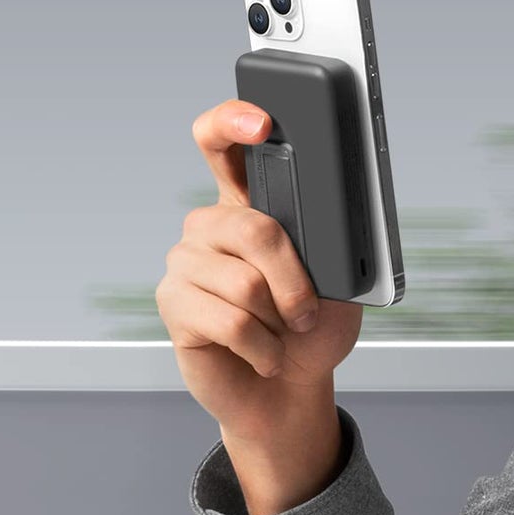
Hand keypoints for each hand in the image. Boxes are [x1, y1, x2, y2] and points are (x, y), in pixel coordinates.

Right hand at [156, 100, 363, 511]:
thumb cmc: (312, 333)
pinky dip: (261, 347)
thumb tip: (331, 223)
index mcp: (247, 203)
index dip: (234, 122)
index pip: (221, 142)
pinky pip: (228, 319)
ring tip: (278, 336)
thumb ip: (329, 244)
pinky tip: (260, 354)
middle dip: (292, 277)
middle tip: (306, 312)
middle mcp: (209, 226)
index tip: (262, 122)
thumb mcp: (340, 283)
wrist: (288, 392)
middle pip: (249, 225)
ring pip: (243, 280)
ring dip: (278, 321)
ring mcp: (186, 263)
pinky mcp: (173, 304)